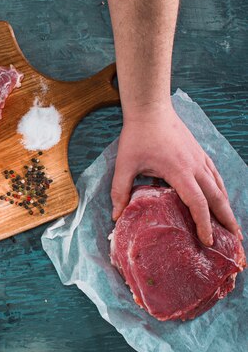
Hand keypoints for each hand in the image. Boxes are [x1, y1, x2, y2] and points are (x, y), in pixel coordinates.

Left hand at [111, 99, 240, 245]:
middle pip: (217, 198)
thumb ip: (120, 191)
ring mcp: (200, 158)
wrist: (150, 109)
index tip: (207, 241)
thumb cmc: (137, 136)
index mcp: (179, 171)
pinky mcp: (199, 153)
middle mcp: (195, 166)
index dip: (204, 224)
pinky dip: (221, 190)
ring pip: (219, 187)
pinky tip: (222, 199)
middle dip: (227, 220)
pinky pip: (215, 175)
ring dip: (227, 207)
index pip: (197, 203)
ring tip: (232, 225)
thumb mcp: (124, 165)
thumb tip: (115, 215)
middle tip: (235, 240)